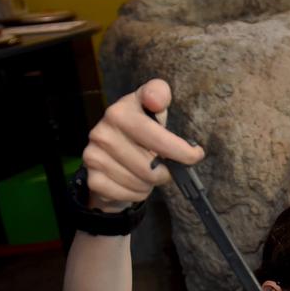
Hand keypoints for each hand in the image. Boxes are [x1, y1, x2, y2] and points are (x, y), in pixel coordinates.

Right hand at [82, 78, 204, 211]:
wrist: (107, 157)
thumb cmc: (138, 133)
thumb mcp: (149, 109)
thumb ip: (157, 95)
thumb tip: (156, 99)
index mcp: (120, 113)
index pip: (159, 138)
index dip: (181, 151)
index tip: (195, 154)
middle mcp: (103, 133)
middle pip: (152, 170)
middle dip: (163, 173)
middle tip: (159, 166)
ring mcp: (94, 157)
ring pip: (141, 184)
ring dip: (148, 184)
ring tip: (142, 172)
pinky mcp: (93, 180)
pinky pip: (128, 196)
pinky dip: (135, 194)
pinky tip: (130, 182)